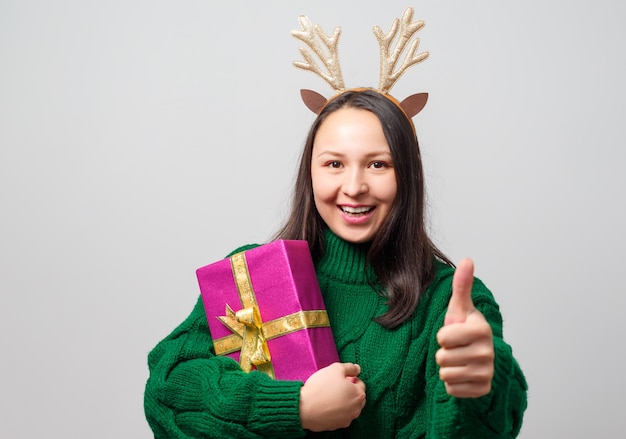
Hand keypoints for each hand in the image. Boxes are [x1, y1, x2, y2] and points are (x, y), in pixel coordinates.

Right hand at [299, 362, 365, 430]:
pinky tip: (326, 405)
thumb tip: (357, 369)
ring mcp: (346, 419)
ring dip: (344, 402)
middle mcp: (356, 409)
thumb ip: (349, 367)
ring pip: (349, 408)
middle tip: (336, 386)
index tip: (342, 378)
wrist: (305, 407)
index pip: (360, 384)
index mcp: (358, 395)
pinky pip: (339, 416)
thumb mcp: (336, 369)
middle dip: (350, 391)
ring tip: (330, 396)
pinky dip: (336, 411)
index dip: (351, 378)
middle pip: (357, 397)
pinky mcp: (336, 426)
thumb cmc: (321, 387)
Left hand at [436, 259, 493, 397]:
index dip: (443, 335)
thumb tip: (467, 259)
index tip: (454, 333)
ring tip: (458, 360)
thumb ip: (461, 285)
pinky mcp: (483, 390)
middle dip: (444, 353)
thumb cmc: (464, 329)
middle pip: (442, 358)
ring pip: (446, 374)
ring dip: (447, 368)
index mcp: (481, 330)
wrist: (477, 356)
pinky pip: (452, 389)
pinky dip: (453, 383)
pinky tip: (462, 374)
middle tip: (455, 348)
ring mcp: (487, 373)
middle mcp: (488, 352)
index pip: (442, 338)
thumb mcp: (459, 308)